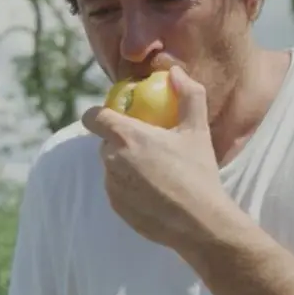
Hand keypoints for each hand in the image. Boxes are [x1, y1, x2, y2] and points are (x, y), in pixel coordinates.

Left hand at [81, 66, 232, 248]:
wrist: (200, 222)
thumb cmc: (198, 172)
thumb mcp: (197, 130)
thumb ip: (188, 95)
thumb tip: (175, 72)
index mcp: (126, 136)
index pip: (93, 117)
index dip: (99, 114)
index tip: (114, 115)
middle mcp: (112, 159)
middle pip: (105, 141)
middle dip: (120, 140)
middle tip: (147, 144)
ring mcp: (111, 185)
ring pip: (111, 166)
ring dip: (125, 163)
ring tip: (155, 170)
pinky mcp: (115, 206)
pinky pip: (116, 189)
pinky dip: (129, 186)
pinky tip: (154, 191)